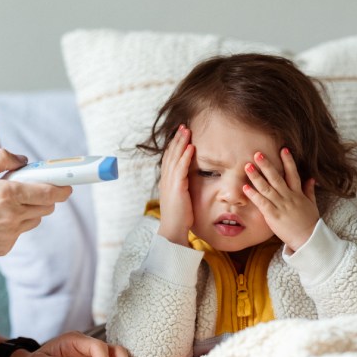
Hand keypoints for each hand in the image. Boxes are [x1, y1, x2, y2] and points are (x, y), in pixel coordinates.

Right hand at [0, 148, 71, 267]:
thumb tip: (24, 160)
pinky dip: (13, 224)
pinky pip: (19, 232)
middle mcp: (12, 217)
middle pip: (47, 207)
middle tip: (28, 187)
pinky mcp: (3, 247)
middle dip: (44, 196)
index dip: (62, 187)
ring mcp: (8, 235)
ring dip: (28, 210)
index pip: (49, 192)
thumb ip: (0, 159)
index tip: (67, 184)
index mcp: (6, 194)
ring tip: (3, 203)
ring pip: (34, 220)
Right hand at [157, 125, 194, 244]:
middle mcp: (166, 179)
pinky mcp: (176, 187)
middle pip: (170, 154)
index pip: (169, 158)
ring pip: (175, 157)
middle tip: (183, 126)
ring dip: (181, 143)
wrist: (173, 229)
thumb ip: (181, 187)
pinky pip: (181, 168)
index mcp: (166, 181)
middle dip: (177, 139)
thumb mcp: (179, 198)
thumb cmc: (179, 217)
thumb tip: (187, 181)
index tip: (180, 134)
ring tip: (187, 131)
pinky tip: (191, 147)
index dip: (174, 145)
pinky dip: (185, 156)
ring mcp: (170, 182)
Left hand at [242, 148, 318, 251]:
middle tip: (257, 154)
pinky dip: (253, 195)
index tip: (283, 149)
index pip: (293, 173)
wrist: (308, 239)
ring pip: (267, 188)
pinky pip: (262, 203)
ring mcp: (281, 206)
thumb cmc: (309, 222)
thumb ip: (309, 190)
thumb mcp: (312, 204)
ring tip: (247, 167)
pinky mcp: (273, 216)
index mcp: (298, 193)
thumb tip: (311, 178)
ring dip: (256, 177)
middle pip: (276, 178)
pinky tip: (245, 187)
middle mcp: (289, 197)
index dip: (288, 161)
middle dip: (267, 165)